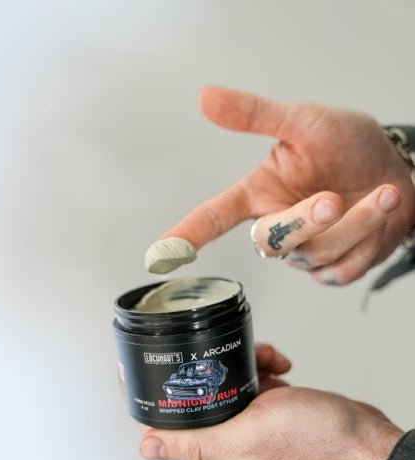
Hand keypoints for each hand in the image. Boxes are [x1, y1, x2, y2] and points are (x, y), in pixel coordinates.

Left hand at [139, 345, 402, 459]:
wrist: (356, 434)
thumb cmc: (310, 440)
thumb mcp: (245, 437)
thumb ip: (196, 442)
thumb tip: (145, 447)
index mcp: (217, 448)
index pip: (171, 422)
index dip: (157, 393)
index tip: (149, 366)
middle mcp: (231, 435)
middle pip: (201, 393)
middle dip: (208, 367)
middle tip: (222, 354)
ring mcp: (252, 420)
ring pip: (229, 380)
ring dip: (244, 362)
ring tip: (266, 358)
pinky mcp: (272, 406)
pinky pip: (255, 378)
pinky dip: (265, 365)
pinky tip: (279, 365)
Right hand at [159, 86, 414, 284]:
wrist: (398, 172)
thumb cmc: (349, 147)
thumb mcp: (305, 123)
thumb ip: (256, 115)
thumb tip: (205, 98)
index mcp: (260, 194)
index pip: (214, 216)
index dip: (187, 234)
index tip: (160, 254)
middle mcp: (277, 227)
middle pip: (269, 242)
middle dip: (303, 222)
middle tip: (334, 199)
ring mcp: (305, 253)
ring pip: (314, 254)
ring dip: (354, 224)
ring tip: (381, 194)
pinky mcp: (332, 270)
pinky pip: (341, 270)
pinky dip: (368, 241)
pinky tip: (380, 217)